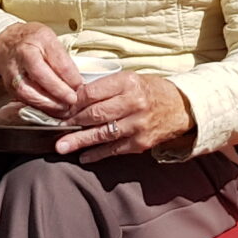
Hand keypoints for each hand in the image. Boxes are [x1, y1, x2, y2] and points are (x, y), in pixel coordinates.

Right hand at [0, 22, 83, 117]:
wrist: (5, 43)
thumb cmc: (31, 41)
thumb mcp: (51, 40)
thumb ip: (63, 59)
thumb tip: (77, 82)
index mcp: (40, 39)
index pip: (58, 60)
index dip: (71, 76)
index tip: (80, 86)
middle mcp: (24, 54)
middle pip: (41, 75)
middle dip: (59, 91)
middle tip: (72, 100)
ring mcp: (14, 71)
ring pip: (29, 91)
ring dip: (48, 103)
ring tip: (62, 108)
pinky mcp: (9, 85)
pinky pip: (23, 98)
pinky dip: (38, 106)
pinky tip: (50, 109)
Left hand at [55, 73, 193, 163]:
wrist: (181, 108)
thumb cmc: (150, 91)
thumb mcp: (130, 80)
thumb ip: (105, 88)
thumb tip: (74, 100)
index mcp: (128, 82)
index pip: (92, 92)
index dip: (73, 102)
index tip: (60, 108)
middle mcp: (134, 103)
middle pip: (95, 114)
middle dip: (72, 122)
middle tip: (55, 128)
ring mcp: (138, 125)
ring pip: (102, 134)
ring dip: (79, 141)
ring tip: (62, 146)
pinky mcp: (141, 142)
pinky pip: (114, 150)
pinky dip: (97, 154)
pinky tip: (83, 157)